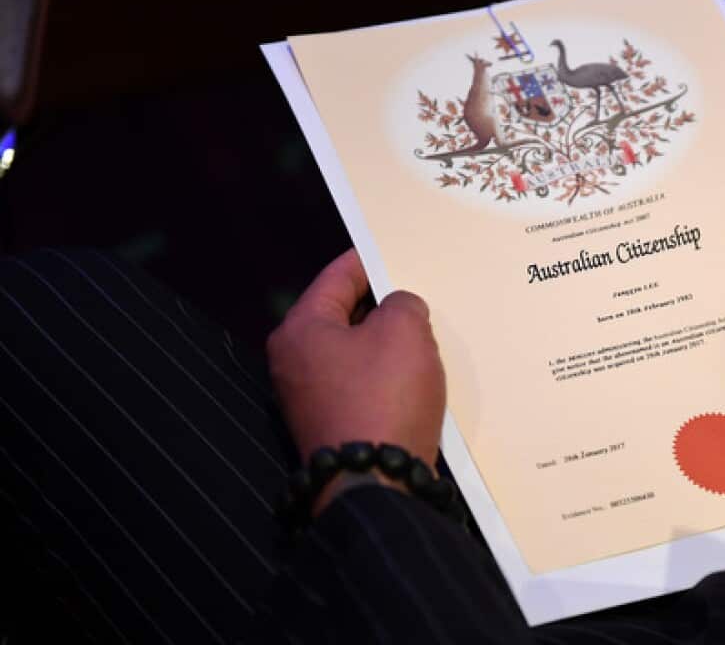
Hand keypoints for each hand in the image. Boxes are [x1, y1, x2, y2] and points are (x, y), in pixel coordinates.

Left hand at [267, 249, 446, 471]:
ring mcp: (308, 399)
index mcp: (300, 330)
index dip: (368, 260)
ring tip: (424, 334)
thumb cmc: (384, 396)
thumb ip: (403, 304)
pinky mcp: (331, 426)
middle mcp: (293, 362)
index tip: (393, 250)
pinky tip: (415, 376)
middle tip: (416, 293)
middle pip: (342, 316)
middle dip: (380, 305)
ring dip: (387, 344)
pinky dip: (386, 376)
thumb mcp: (404, 331)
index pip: (336, 278)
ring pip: (354, 353)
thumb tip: (398, 310)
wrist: (375, 482)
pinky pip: (360, 385)